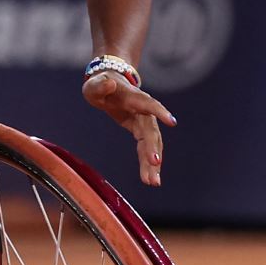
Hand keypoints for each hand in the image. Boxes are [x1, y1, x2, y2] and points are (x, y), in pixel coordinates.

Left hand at [82, 71, 175, 186]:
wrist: (109, 84)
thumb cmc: (100, 84)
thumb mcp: (94, 85)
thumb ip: (100, 85)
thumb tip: (109, 82)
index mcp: (134, 98)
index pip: (149, 104)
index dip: (159, 112)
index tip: (171, 122)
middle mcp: (144, 111)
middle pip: (151, 131)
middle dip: (153, 148)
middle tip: (155, 164)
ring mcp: (144, 122)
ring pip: (152, 144)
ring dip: (153, 162)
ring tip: (153, 182)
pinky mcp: (141, 130)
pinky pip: (146, 148)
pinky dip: (147, 163)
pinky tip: (149, 178)